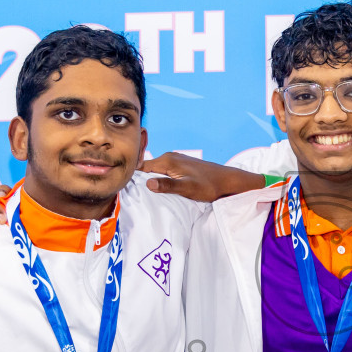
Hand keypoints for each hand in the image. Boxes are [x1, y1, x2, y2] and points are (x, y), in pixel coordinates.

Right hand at [142, 151, 266, 202]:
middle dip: (139, 179)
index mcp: (167, 161)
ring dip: (150, 180)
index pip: (141, 167)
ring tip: (142, 193)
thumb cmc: (208, 185)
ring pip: (155, 170)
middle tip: (131, 194)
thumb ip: (168, 185)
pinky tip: (159, 188)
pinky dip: (159, 179)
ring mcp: (175, 160)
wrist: (226, 180)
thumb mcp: (187, 188)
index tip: (125, 188)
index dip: (131, 177)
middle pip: (146, 168)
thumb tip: (148, 183)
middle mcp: (169, 157)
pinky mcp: (180, 166)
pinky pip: (163, 171)